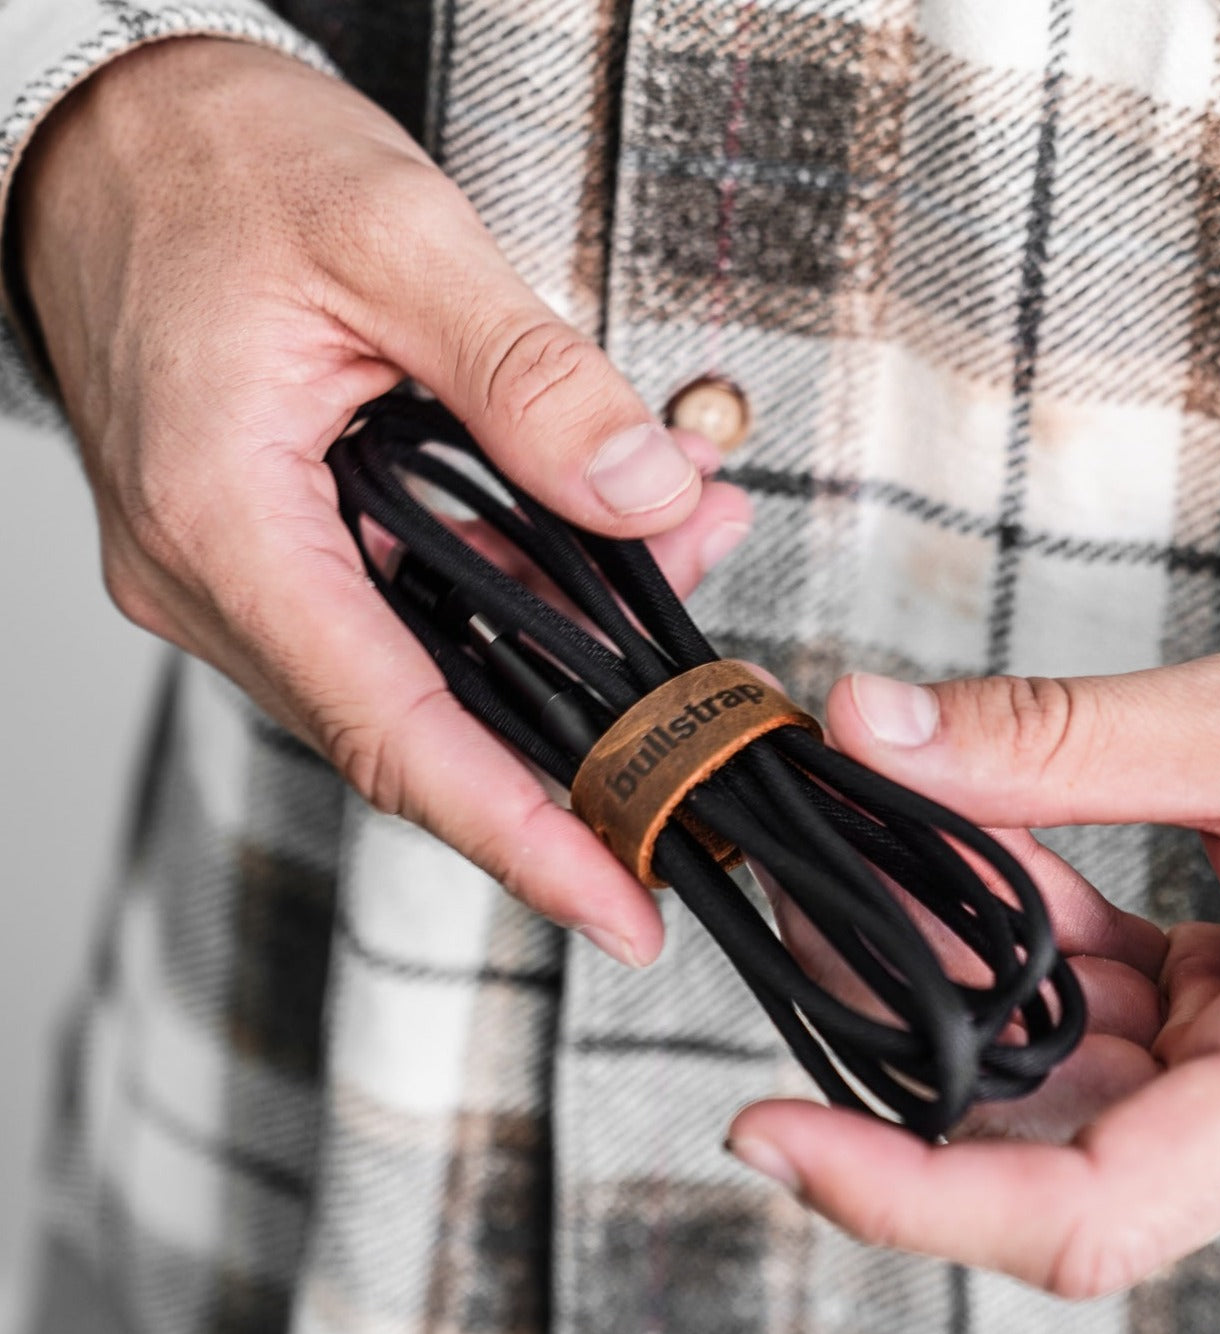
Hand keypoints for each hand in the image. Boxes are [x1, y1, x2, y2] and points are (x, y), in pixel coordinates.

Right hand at [15, 38, 751, 966]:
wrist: (108, 138)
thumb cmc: (212, 166)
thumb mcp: (391, 239)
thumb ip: (526, 377)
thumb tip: (639, 489)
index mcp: (220, 523)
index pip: (391, 731)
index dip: (518, 835)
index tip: (617, 903)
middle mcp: (217, 580)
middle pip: (423, 716)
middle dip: (582, 718)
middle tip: (705, 702)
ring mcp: (240, 576)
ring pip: (427, 665)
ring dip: (560, 637)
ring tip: (679, 546)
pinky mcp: (274, 550)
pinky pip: (405, 612)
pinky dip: (510, 591)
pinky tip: (597, 525)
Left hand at [728, 603, 1219, 1295]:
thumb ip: (1055, 740)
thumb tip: (870, 729)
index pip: (1083, 1211)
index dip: (901, 1192)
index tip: (767, 1136)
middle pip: (1037, 1128)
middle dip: (896, 1020)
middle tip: (800, 901)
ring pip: (1054, 1060)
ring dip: (947, 964)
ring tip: (861, 854)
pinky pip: (1098, 1002)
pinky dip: (1018, 933)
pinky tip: (959, 850)